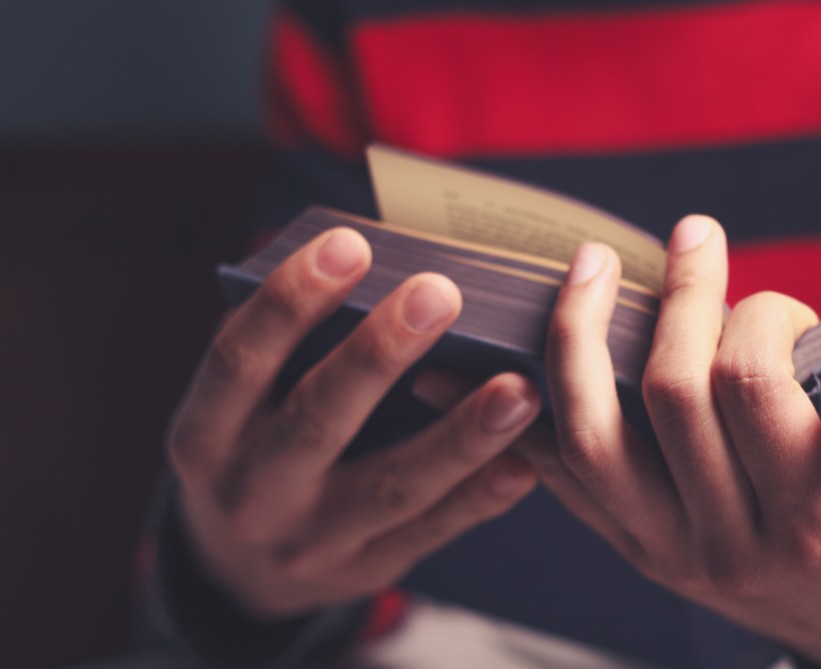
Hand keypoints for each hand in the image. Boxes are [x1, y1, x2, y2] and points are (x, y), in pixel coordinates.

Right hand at [167, 228, 539, 618]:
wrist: (243, 572)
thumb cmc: (259, 447)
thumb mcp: (242, 405)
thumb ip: (286, 346)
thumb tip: (364, 260)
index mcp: (206, 434)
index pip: (240, 360)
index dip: (290, 301)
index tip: (349, 243)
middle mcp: (250, 491)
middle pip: (318, 418)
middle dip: (379, 353)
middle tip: (440, 293)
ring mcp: (309, 541)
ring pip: (391, 486)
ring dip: (459, 436)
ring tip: (518, 389)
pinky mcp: (366, 570)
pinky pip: (430, 532)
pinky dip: (479, 497)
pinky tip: (523, 463)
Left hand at [532, 216, 820, 666]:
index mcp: (811, 518)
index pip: (752, 386)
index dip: (763, 318)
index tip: (788, 310)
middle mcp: (729, 543)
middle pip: (670, 396)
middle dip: (680, 299)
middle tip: (693, 237)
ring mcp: (670, 552)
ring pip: (593, 439)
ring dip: (580, 339)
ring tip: (586, 268)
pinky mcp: (636, 550)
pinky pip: (566, 478)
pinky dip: (537, 414)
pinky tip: (516, 357)